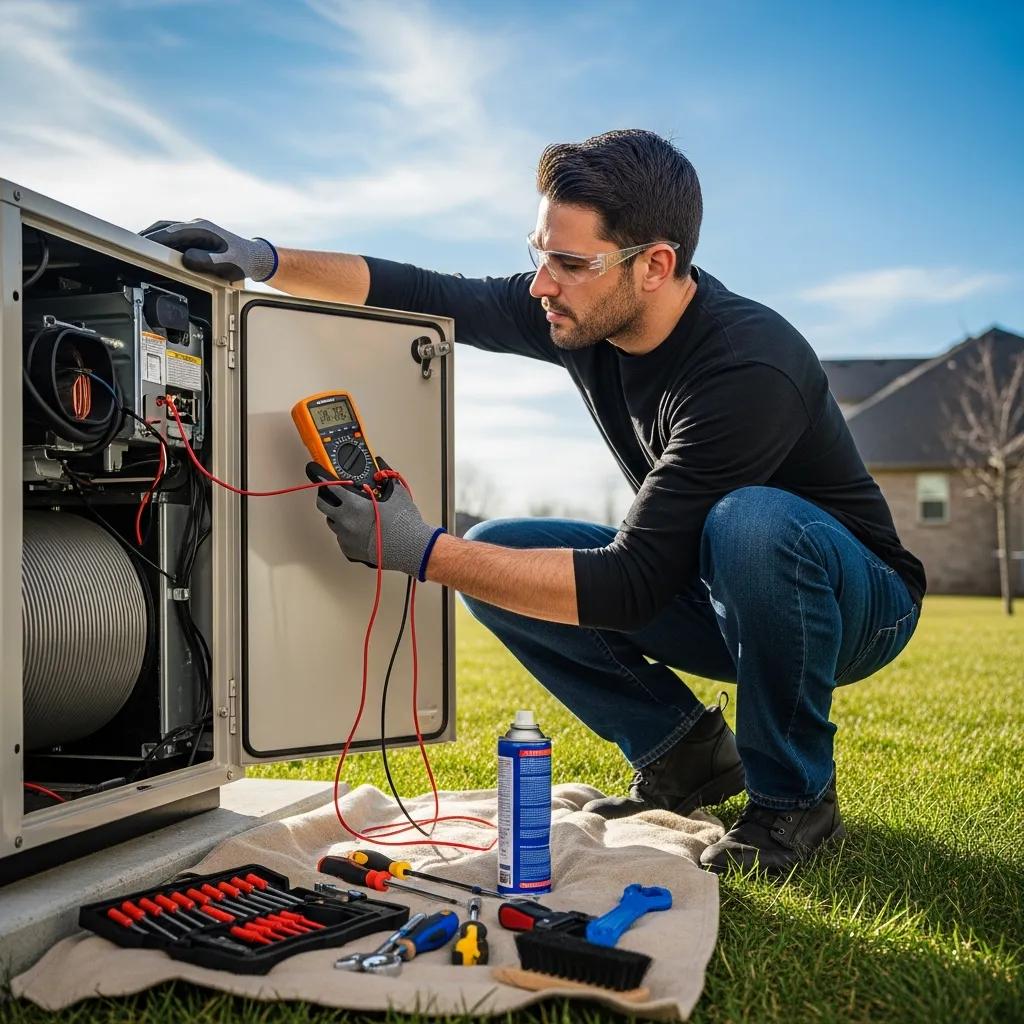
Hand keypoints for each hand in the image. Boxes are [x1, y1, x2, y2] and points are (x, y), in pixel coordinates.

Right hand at [139, 218, 277, 281]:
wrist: (254, 258)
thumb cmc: (242, 261)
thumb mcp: (227, 264)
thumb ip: (207, 261)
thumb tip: (187, 258)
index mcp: (202, 229)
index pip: (171, 232)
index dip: (154, 239)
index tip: (140, 244)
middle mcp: (197, 226)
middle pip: (165, 227)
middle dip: (148, 236)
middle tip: (132, 246)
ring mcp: (196, 231)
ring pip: (168, 230)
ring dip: (153, 238)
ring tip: (138, 248)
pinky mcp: (196, 238)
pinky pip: (174, 237)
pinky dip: (162, 242)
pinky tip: (155, 250)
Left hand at [308, 461, 444, 580]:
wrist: (411, 548)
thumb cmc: (404, 524)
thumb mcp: (397, 494)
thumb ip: (386, 478)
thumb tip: (383, 470)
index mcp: (353, 504)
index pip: (330, 487)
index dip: (323, 480)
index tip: (320, 477)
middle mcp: (345, 521)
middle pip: (323, 505)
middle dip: (326, 497)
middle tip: (333, 495)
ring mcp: (345, 537)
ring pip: (332, 522)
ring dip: (337, 515)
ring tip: (351, 513)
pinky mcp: (349, 550)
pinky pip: (341, 538)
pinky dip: (346, 532)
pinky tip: (359, 529)